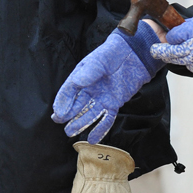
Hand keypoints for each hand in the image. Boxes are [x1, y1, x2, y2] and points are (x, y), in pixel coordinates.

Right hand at [52, 25, 160, 143]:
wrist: (133, 55)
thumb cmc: (113, 53)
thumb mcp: (99, 60)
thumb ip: (89, 71)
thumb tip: (77, 82)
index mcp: (82, 77)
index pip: (69, 91)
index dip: (62, 103)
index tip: (59, 114)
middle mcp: (89, 89)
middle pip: (77, 105)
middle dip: (68, 115)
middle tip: (61, 124)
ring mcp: (101, 98)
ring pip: (89, 114)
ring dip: (80, 123)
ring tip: (71, 133)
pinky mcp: (114, 103)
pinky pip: (106, 119)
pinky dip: (100, 129)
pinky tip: (93, 139)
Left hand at [150, 15, 192, 74]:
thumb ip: (182, 31)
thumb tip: (171, 37)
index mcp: (189, 48)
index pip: (167, 51)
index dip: (159, 50)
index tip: (153, 48)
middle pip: (173, 58)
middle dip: (166, 53)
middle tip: (159, 49)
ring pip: (184, 61)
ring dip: (180, 55)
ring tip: (181, 46)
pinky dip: (191, 59)